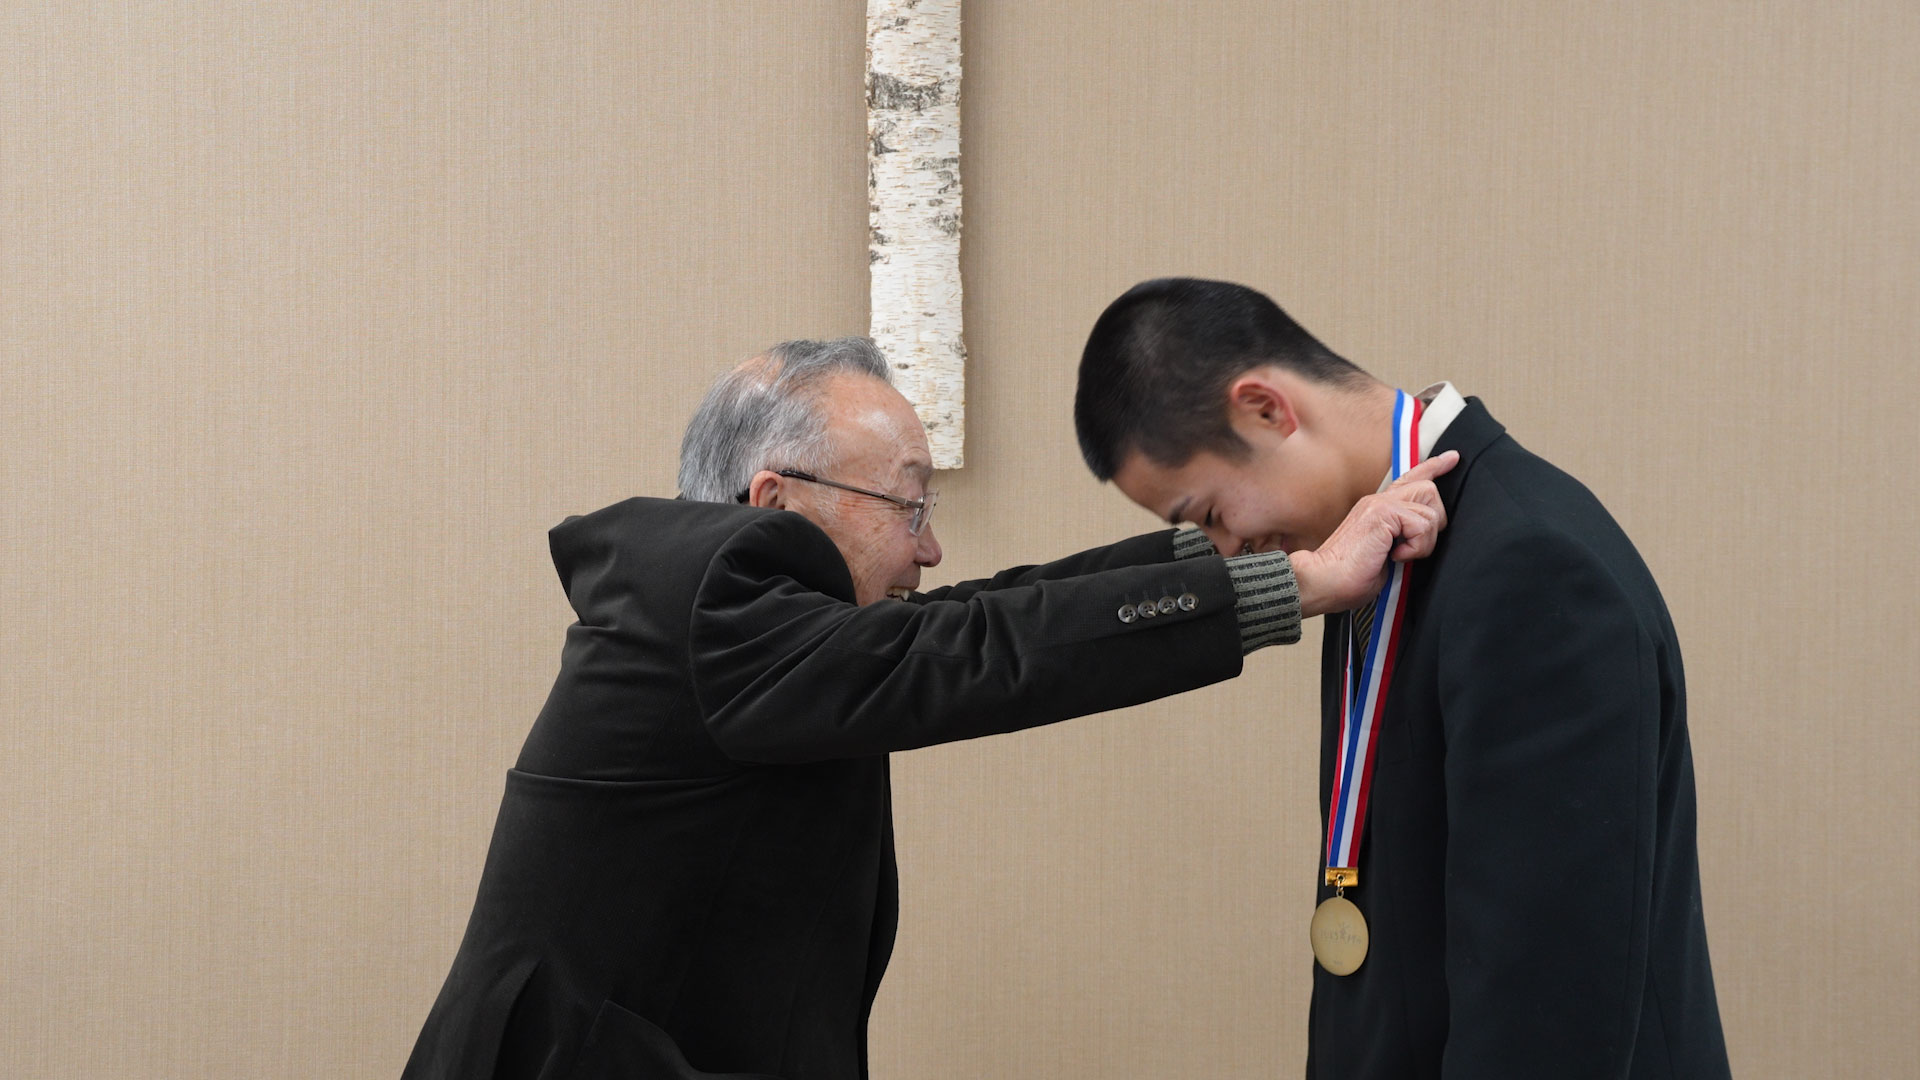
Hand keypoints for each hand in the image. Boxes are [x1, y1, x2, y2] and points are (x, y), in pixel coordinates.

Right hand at [1291, 451, 1458, 616]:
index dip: (1434, 467)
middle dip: (1435, 522)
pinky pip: (1422, 526)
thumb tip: (1420, 543)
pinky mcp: (1383, 513)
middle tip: (1415, 545)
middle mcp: (1379, 501)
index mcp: (1378, 509)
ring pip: (1430, 511)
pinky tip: (1394, 556)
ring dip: (1423, 542)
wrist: (1324, 580)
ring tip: (1399, 555)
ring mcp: (1380, 505)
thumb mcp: (1382, 555)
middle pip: (1429, 491)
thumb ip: (1400, 541)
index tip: (1452, 458)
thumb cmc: (1348, 577)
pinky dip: (1415, 548)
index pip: (1410, 479)